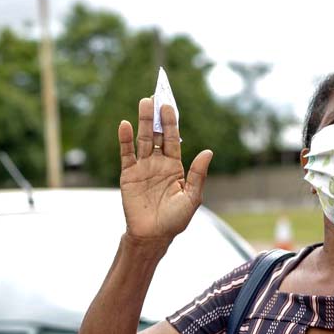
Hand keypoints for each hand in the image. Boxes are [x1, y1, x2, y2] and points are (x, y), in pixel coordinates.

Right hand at [118, 98, 212, 240]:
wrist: (152, 236)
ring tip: (144, 103)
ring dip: (143, 122)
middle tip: (156, 97)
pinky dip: (125, 140)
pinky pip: (126, 154)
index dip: (172, 122)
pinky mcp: (128, 175)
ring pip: (143, 140)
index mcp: (175, 167)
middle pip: (157, 135)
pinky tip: (124, 125)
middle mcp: (158, 164)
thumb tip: (208, 152)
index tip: (169, 105)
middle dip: (157, 117)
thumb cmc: (174, 220)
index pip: (173, 139)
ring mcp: (142, 168)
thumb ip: (198, 174)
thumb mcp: (191, 197)